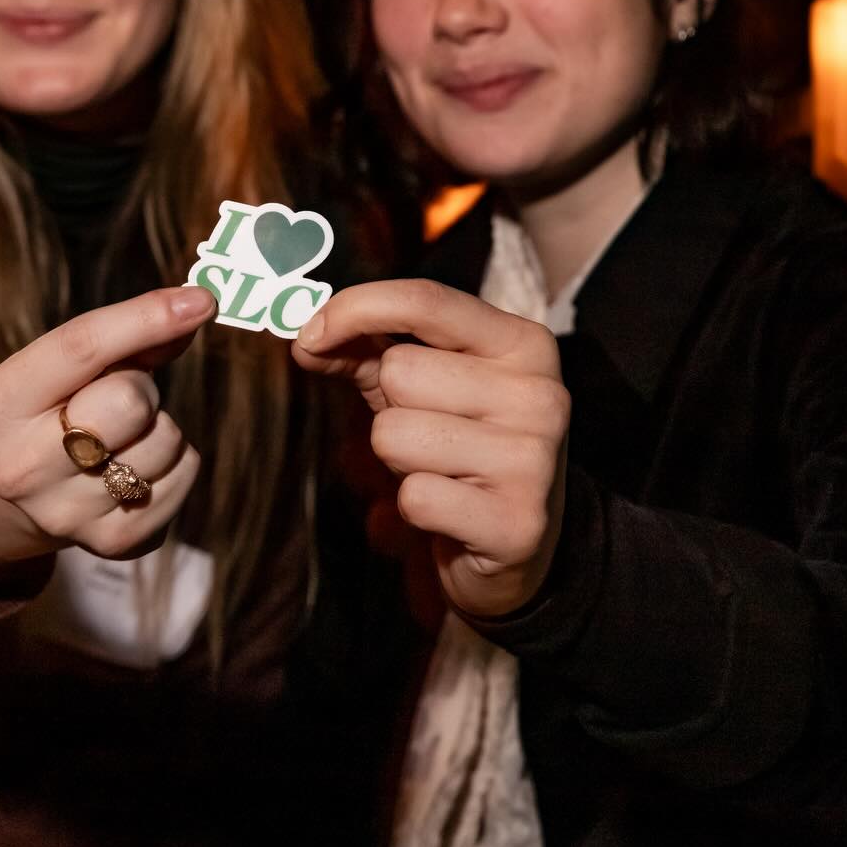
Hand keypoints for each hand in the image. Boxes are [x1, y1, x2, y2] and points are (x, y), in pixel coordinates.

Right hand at [0, 286, 215, 562]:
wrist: (19, 497)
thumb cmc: (55, 409)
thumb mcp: (66, 366)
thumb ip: (128, 334)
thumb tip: (195, 305)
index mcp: (1, 403)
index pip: (80, 347)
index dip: (145, 317)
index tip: (200, 300)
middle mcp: (23, 466)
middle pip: (130, 399)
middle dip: (143, 387)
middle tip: (122, 397)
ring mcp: (66, 513)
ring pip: (166, 440)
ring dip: (162, 426)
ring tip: (125, 437)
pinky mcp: (113, 543)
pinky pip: (186, 475)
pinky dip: (178, 462)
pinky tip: (139, 466)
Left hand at [293, 278, 568, 619]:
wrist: (518, 544)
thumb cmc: (460, 448)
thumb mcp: (421, 387)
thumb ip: (366, 351)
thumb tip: (306, 339)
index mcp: (523, 344)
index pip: (425, 302)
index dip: (355, 310)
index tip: (309, 335)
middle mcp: (539, 394)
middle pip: (400, 371)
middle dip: (390, 409)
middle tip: (427, 439)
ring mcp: (533, 460)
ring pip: (395, 434)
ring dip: (398, 461)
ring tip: (438, 473)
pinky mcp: (516, 523)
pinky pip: (414, 496)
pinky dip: (412, 509)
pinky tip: (448, 512)